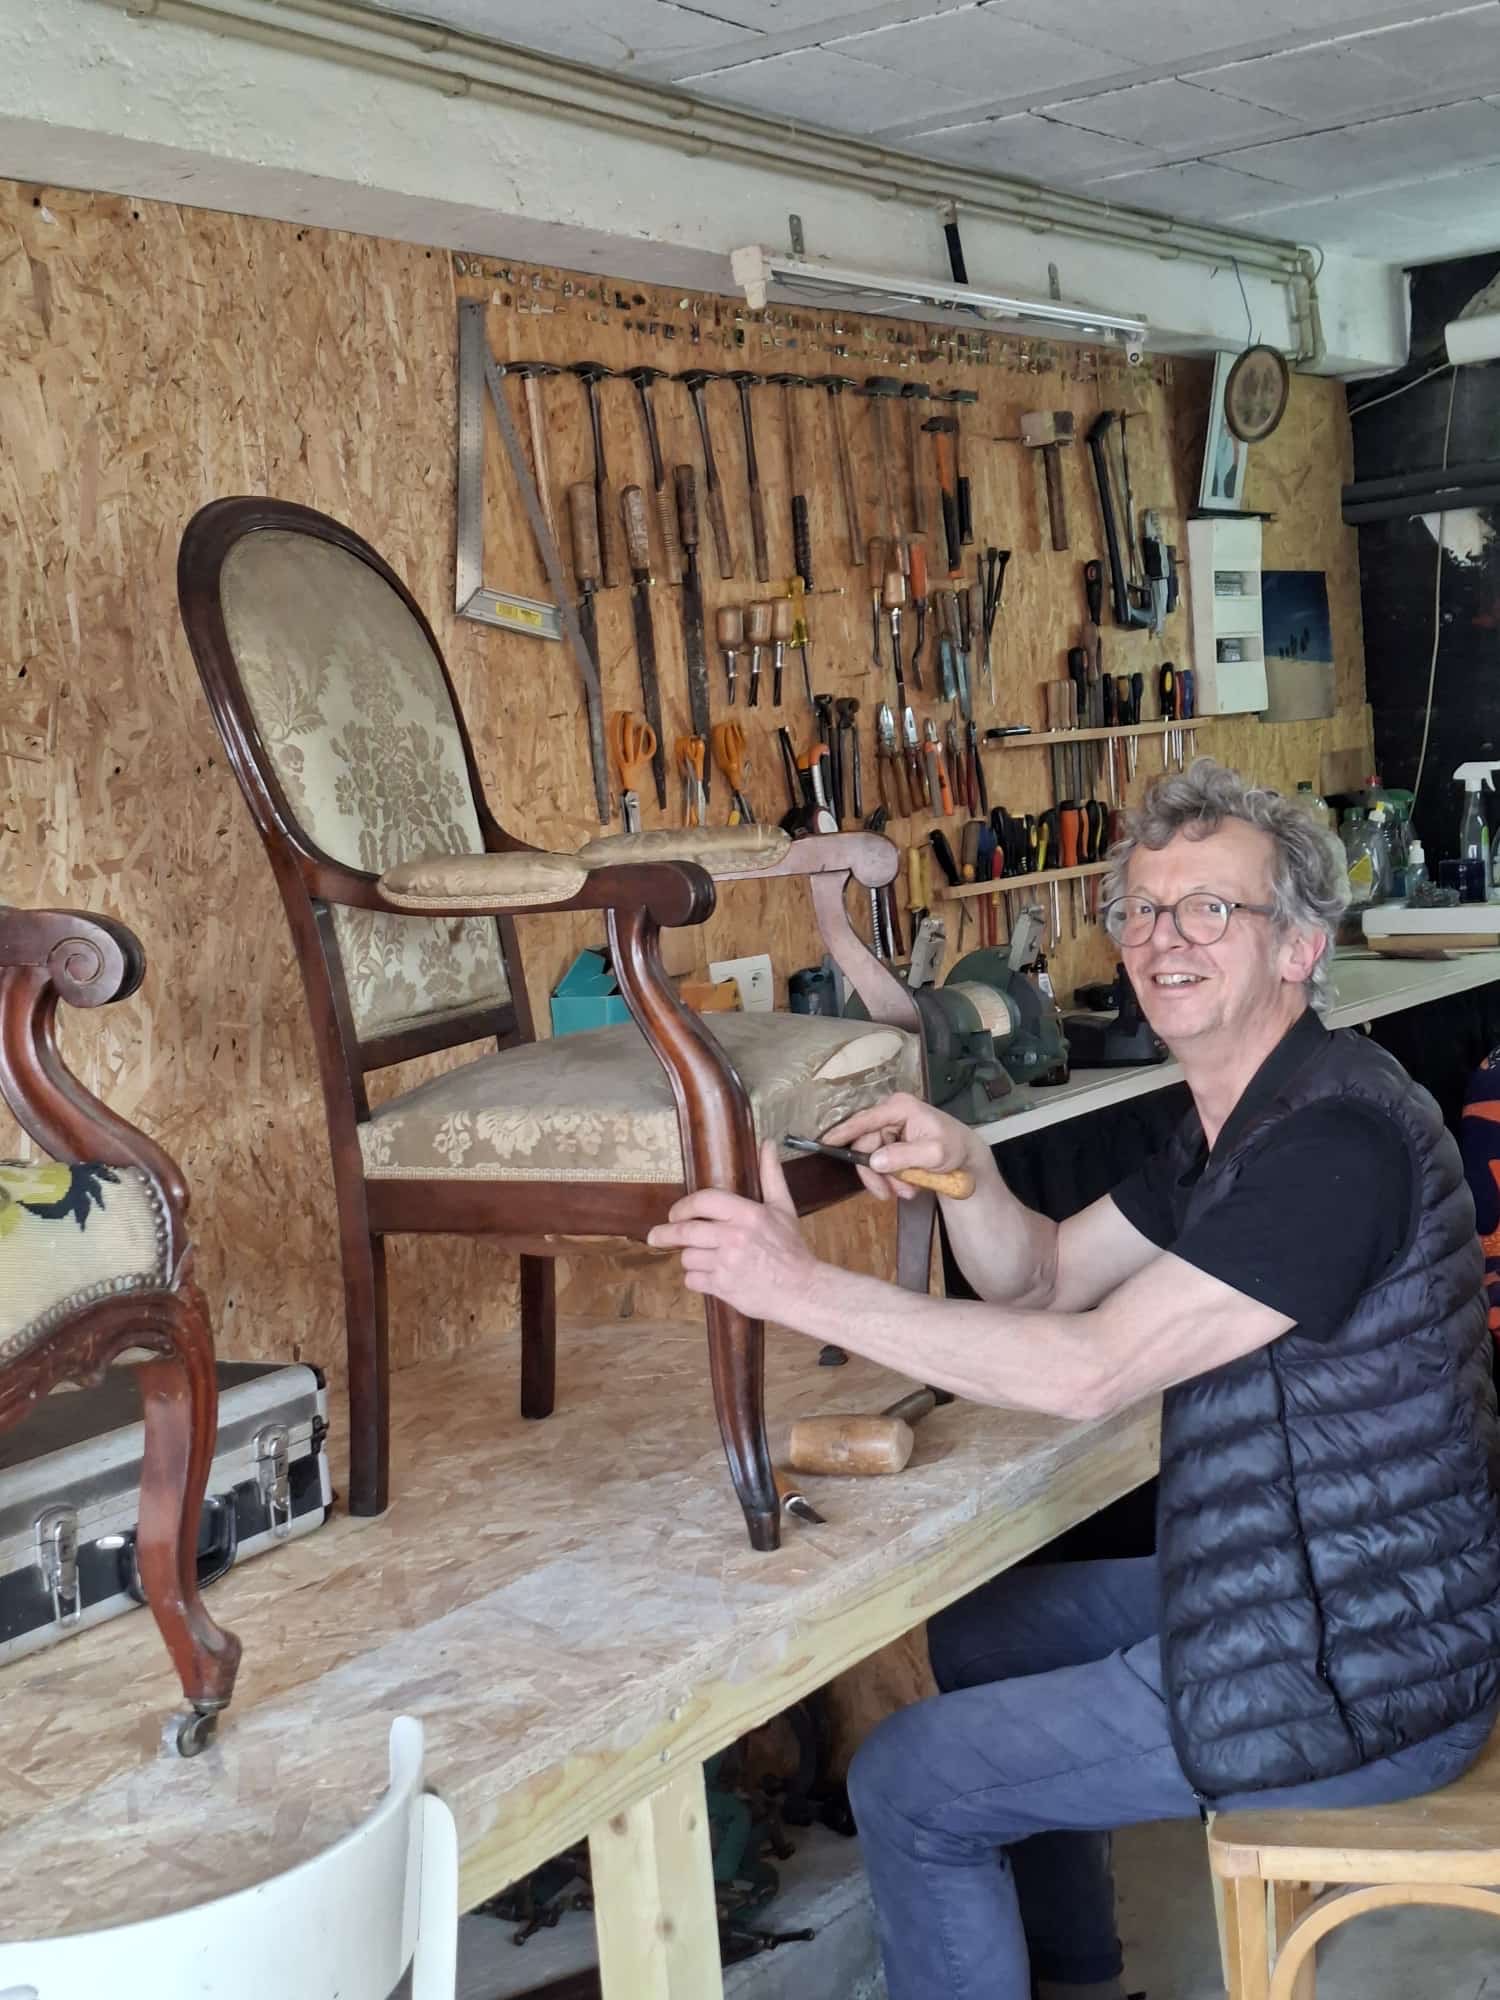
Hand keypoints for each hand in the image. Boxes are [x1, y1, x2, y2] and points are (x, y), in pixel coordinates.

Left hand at [646, 1140, 820, 1319]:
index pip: (704, 1200)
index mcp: (748, 1214)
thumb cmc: (791, 1249)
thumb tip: (767, 1143)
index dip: (683, 1206)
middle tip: (655, 1235)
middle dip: (665, 1233)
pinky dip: (696, 1279)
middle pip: (685, 1231)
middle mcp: (734, 1237)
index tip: (674, 1213)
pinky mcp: (723, 1287)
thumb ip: (771, 1175)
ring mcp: (727, 1264)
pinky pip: (693, 1280)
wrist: (801, 1290)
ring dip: (689, 1258)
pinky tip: (708, 1276)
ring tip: (701, 1258)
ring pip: (687, 1257)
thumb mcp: (783, 1208)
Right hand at [820, 1092, 979, 1201]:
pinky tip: (908, 1186)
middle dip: (876, 1173)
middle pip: (866, 1145)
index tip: (825, 1143)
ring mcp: (891, 1129)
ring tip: (907, 1192)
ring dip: (887, 1179)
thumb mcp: (935, 1153)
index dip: (843, 1132)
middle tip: (888, 1194)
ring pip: (873, 1158)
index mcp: (900, 1108)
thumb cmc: (955, 1148)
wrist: (967, 1158)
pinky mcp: (893, 1143)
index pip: (865, 1120)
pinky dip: (892, 1178)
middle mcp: (891, 1115)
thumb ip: (904, 1156)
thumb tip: (874, 1161)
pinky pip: (882, 1163)